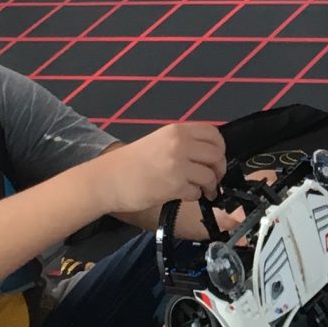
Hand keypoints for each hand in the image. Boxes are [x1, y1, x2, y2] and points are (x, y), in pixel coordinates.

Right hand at [96, 121, 227, 223]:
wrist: (108, 179)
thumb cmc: (131, 162)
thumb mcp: (159, 141)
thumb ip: (183, 143)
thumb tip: (208, 154)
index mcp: (177, 130)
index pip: (214, 134)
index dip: (220, 148)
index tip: (216, 159)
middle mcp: (180, 144)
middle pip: (216, 155)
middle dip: (218, 169)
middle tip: (213, 178)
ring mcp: (178, 165)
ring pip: (210, 176)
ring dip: (209, 186)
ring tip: (201, 190)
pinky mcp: (174, 186)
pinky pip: (196, 192)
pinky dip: (194, 196)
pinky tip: (184, 195)